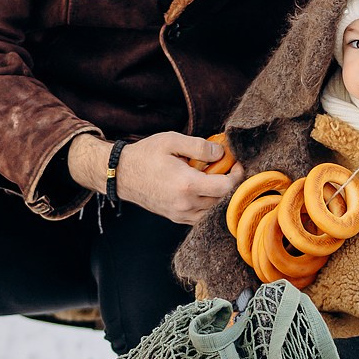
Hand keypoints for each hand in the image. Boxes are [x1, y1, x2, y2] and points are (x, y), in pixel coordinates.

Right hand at [68, 131, 243, 224]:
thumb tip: (222, 153)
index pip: (226, 187)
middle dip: (229, 183)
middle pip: (222, 200)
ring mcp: (180, 214)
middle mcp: (185, 204)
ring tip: (213, 178)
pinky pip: (201, 216)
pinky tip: (202, 189)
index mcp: (187, 185)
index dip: (237, 175)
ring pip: (213, 210)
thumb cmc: (145, 155)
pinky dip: (208, 205)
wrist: (121, 174)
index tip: (236, 163)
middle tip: (225, 167)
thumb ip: (200, 146)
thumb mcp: (172, 141)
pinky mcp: (175, 218)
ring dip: (219, 195)